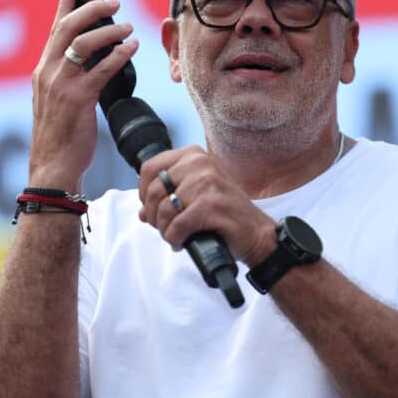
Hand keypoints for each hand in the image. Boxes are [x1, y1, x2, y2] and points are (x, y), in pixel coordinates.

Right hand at [28, 0, 138, 190]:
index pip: (53, 30)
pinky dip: (119, 55)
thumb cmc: (61, 136)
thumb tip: (92, 58)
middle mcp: (47, 73)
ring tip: (127, 26)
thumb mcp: (57, 101)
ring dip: (109, 31)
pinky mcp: (78, 99)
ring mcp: (61, 86)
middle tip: (113, 2)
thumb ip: (67, 78)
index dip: (64, 5)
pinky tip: (131, 48)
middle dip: (91, 9)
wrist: (54, 165)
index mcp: (42, 72)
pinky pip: (102, 69)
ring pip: (83, 44)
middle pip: (67, 28)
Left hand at [137, 146, 276, 265]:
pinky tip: (182, 242)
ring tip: (176, 236)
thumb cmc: (225, 213)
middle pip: (154, 191)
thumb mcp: (196, 196)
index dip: (143, 192)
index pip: (149, 168)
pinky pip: (177, 225)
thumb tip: (142, 212)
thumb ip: (168, 197)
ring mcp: (208, 183)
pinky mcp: (212, 205)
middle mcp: (201, 163)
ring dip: (165, 230)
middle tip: (165, 227)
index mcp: (194, 155)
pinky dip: (175, 238)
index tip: (152, 207)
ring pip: (164, 210)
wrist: (256, 233)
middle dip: (153, 215)